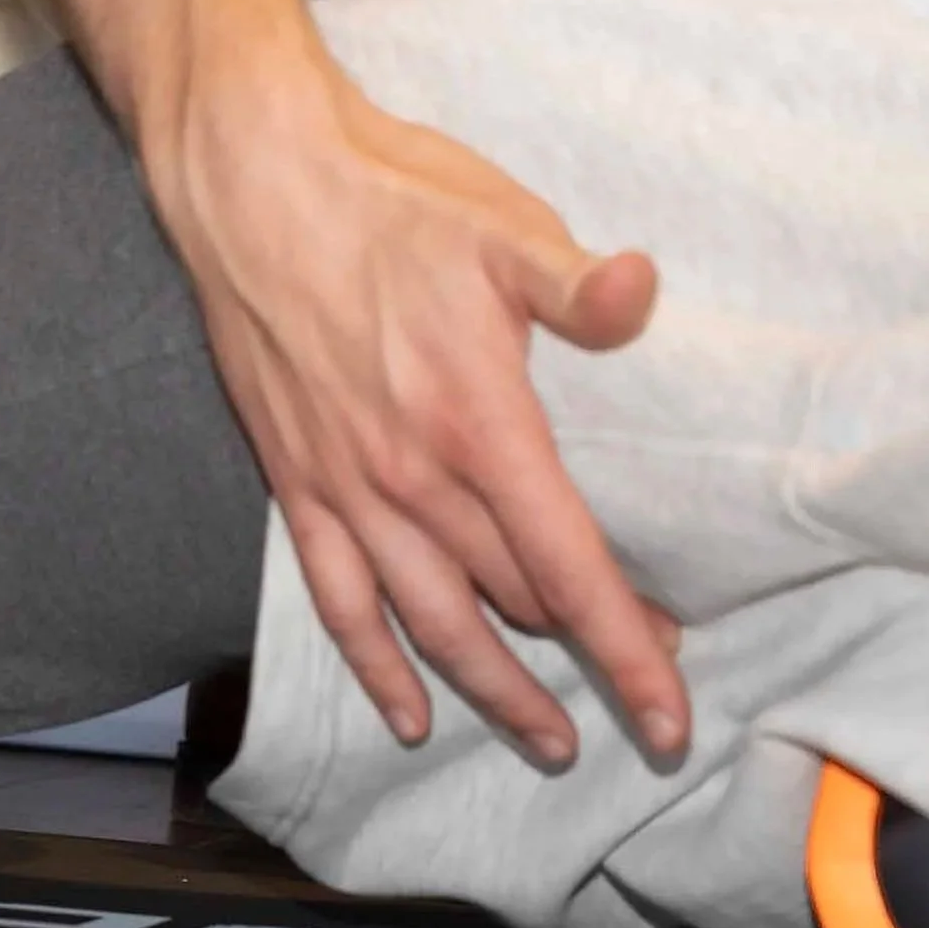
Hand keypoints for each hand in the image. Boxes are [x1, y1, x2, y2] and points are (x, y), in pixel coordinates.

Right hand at [165, 65, 688, 764]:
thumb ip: (577, 284)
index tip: (672, 710)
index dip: (626, 647)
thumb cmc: (393, 201)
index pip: (568, 565)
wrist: (256, 183)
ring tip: (548, 743)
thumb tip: (645, 288)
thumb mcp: (502, 229)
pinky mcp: (298, 481)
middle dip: (588, 662)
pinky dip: (375, 665)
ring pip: (432, 622)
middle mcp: (413, 477)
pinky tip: (409, 713)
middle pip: (515, 603)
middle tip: (646, 702)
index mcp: (479, 424)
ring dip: (493, 689)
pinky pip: (337, 600)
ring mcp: (348, 487)